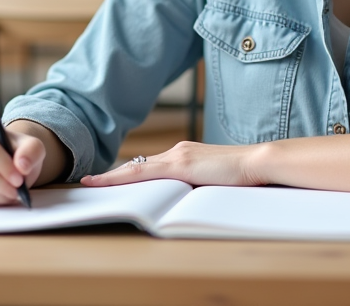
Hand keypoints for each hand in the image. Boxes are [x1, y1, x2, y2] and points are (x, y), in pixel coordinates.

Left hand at [81, 141, 266, 187]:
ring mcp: (178, 156)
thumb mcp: (214, 182)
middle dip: (114, 175)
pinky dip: (120, 178)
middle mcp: (179, 151)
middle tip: (90, 183)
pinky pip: (142, 172)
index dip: (129, 172)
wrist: (259, 162)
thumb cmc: (243, 176)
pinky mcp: (180, 164)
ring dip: (113, 177)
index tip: (110, 178)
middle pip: (139, 164)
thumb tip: (182, 199)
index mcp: (187, 155)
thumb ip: (196, 185)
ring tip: (90, 184)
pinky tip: (104, 182)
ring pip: (136, 167)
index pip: (151, 165)